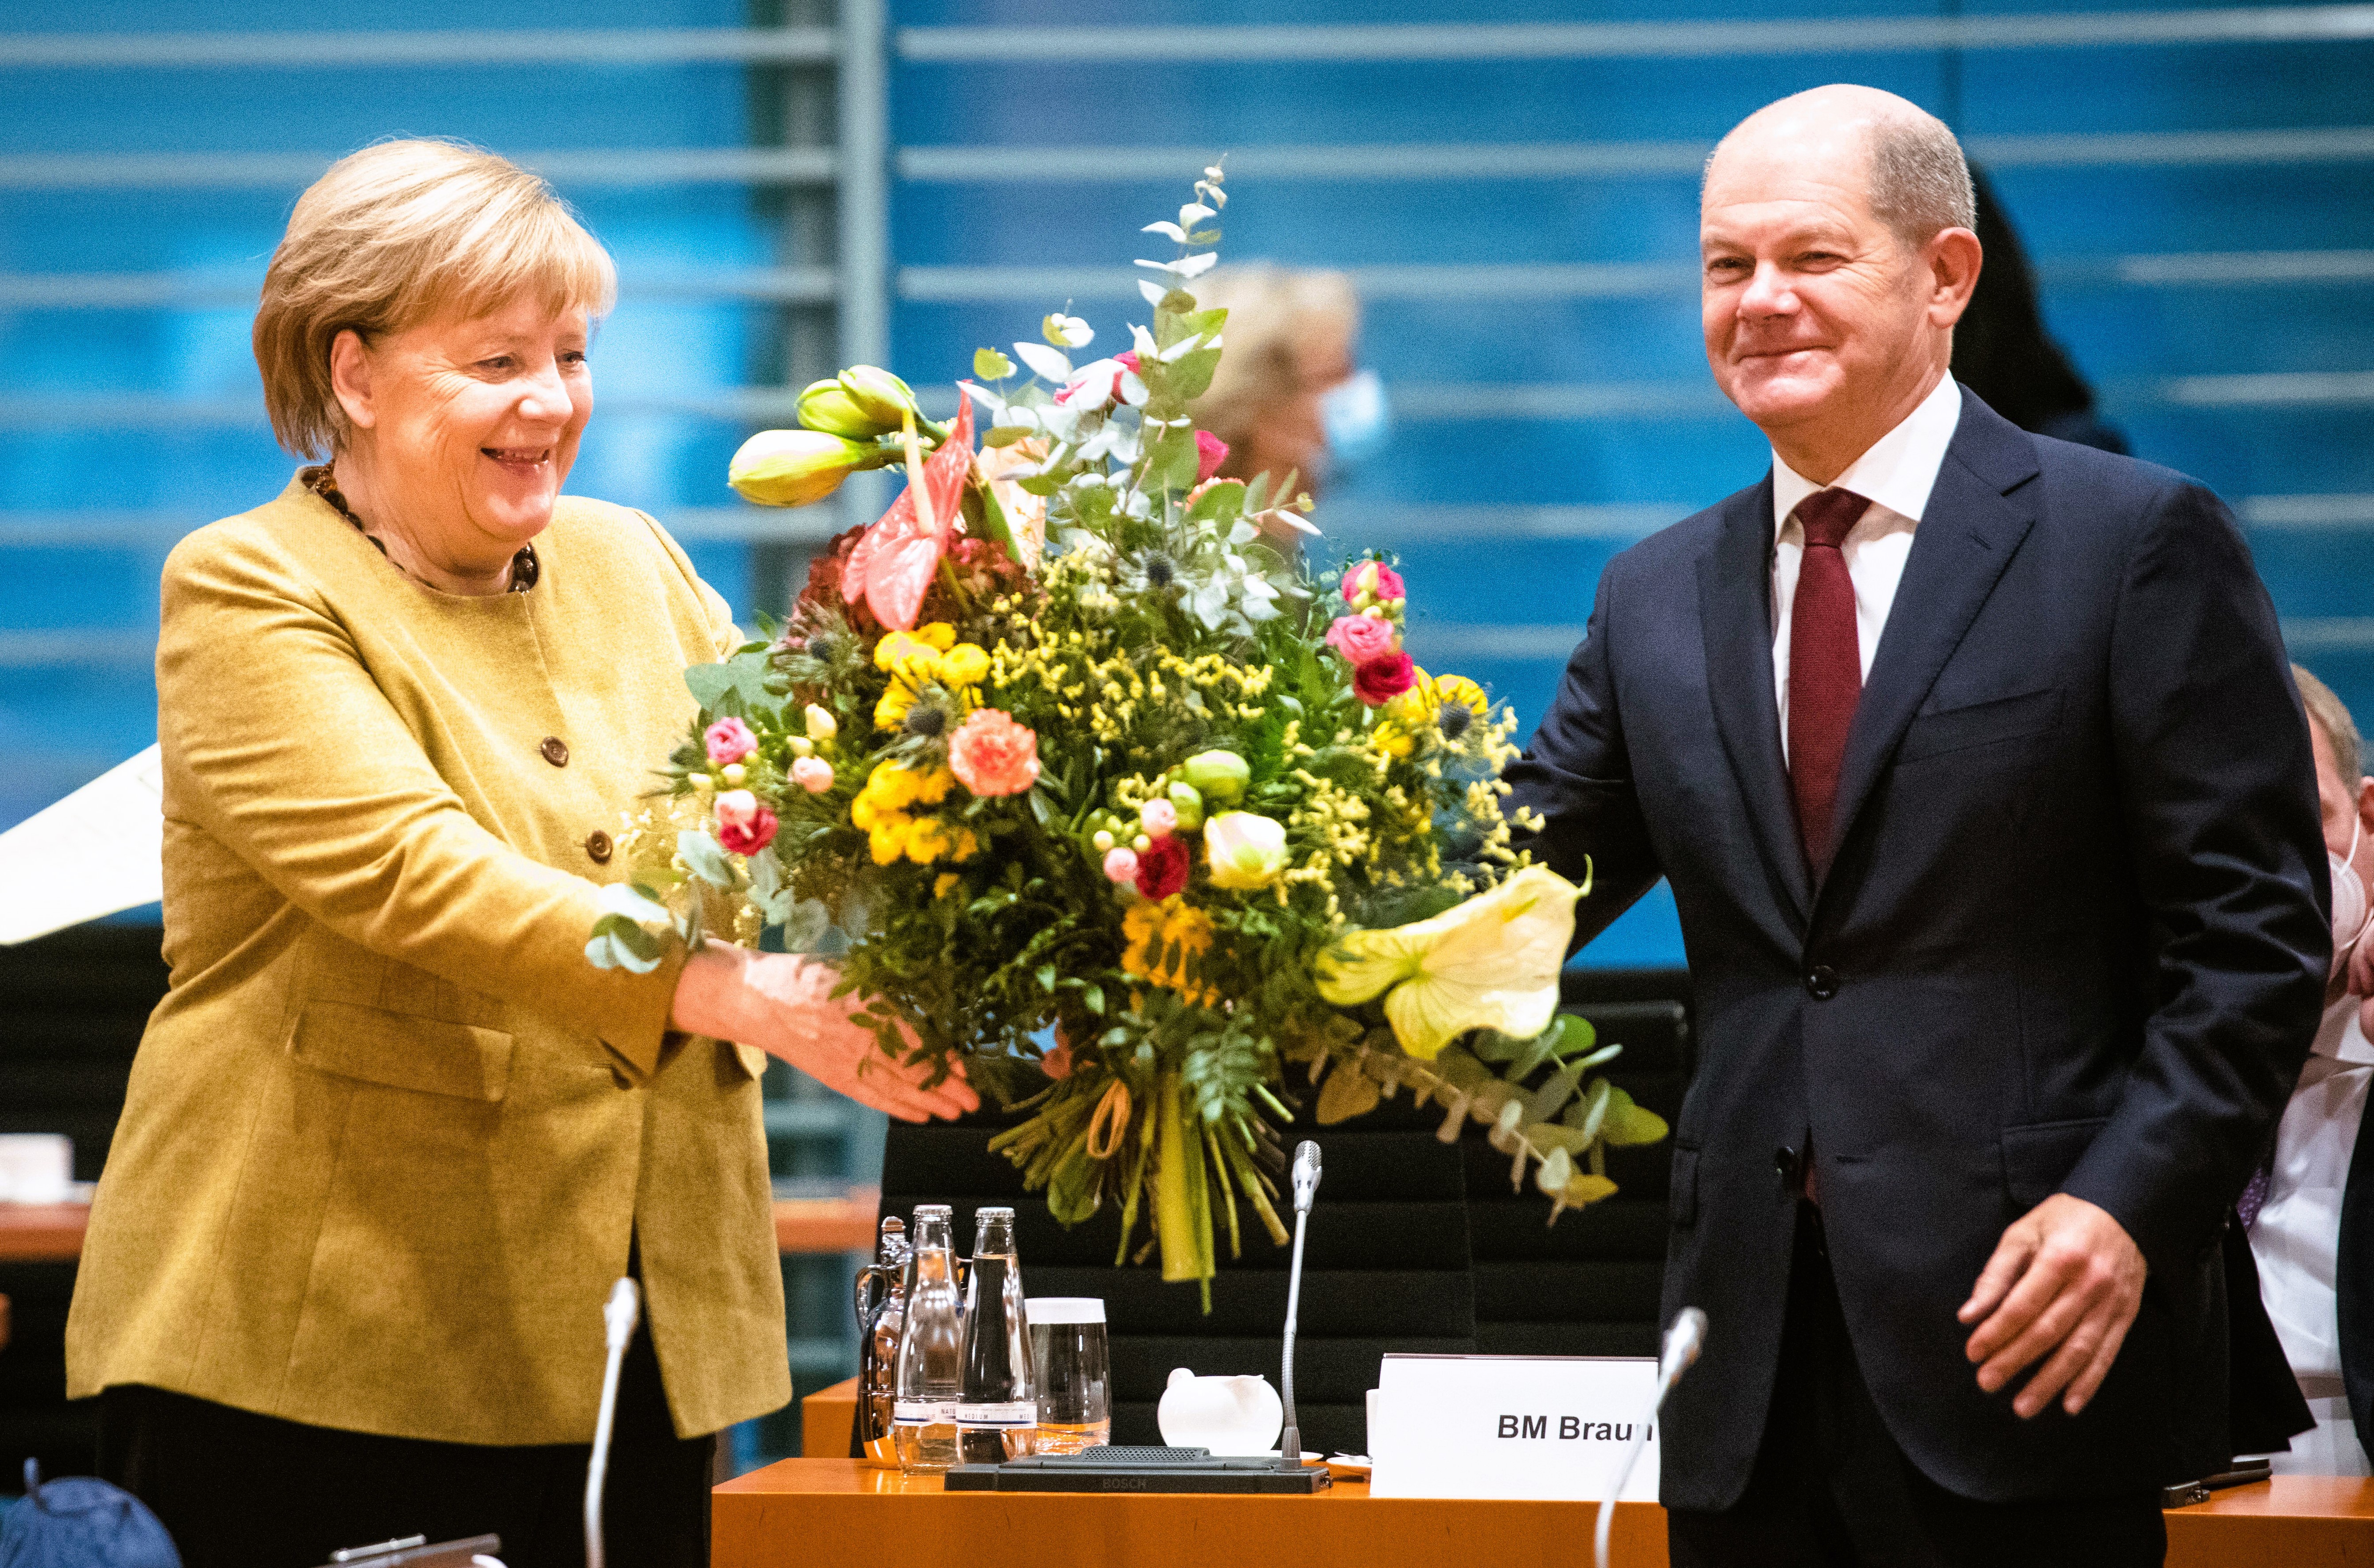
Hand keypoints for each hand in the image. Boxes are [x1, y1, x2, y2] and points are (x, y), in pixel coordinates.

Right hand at [670, 942, 978, 1123]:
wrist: (760, 999)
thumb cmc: (812, 977)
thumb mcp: (856, 972)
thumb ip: (892, 991)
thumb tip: (933, 1006)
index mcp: (865, 1005)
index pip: (914, 1039)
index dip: (942, 1058)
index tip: (966, 1068)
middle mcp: (857, 1039)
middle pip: (910, 1070)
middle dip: (945, 1088)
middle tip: (973, 1101)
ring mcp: (844, 1062)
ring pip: (894, 1089)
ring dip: (929, 1103)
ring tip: (956, 1112)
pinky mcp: (833, 1077)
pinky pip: (871, 1097)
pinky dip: (897, 1107)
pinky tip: (920, 1115)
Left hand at [1957, 1193, 2144, 1417]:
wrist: (2126, 1212)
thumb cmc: (2065, 1220)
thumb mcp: (2024, 1232)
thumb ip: (1996, 1273)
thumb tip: (1969, 1314)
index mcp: (2060, 1259)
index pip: (2022, 1306)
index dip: (1996, 1332)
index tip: (1973, 1353)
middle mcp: (2089, 1285)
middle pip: (2047, 1332)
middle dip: (2015, 1361)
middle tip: (1987, 1383)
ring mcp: (2111, 1304)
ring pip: (2077, 1351)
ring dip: (2049, 1383)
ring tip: (2023, 1407)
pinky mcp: (2126, 1316)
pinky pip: (2106, 1355)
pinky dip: (2089, 1383)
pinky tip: (2070, 1404)